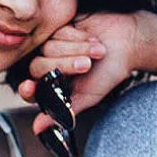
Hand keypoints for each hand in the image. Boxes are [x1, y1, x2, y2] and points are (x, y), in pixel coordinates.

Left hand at [19, 11, 156, 133]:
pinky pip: (59, 32)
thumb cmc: (110, 71)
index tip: (30, 86)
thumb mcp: (88, 96)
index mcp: (53, 86)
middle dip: (65, 65)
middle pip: (39, 67)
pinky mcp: (62, 28)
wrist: (128, 43)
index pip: (30, 91)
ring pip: (49, 48)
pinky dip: (78, 37)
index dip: (28, 89)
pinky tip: (93, 39)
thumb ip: (63, 111)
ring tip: (98, 51)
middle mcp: (50, 66)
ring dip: (77, 50)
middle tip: (87, 65)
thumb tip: (37, 128)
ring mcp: (54, 46)